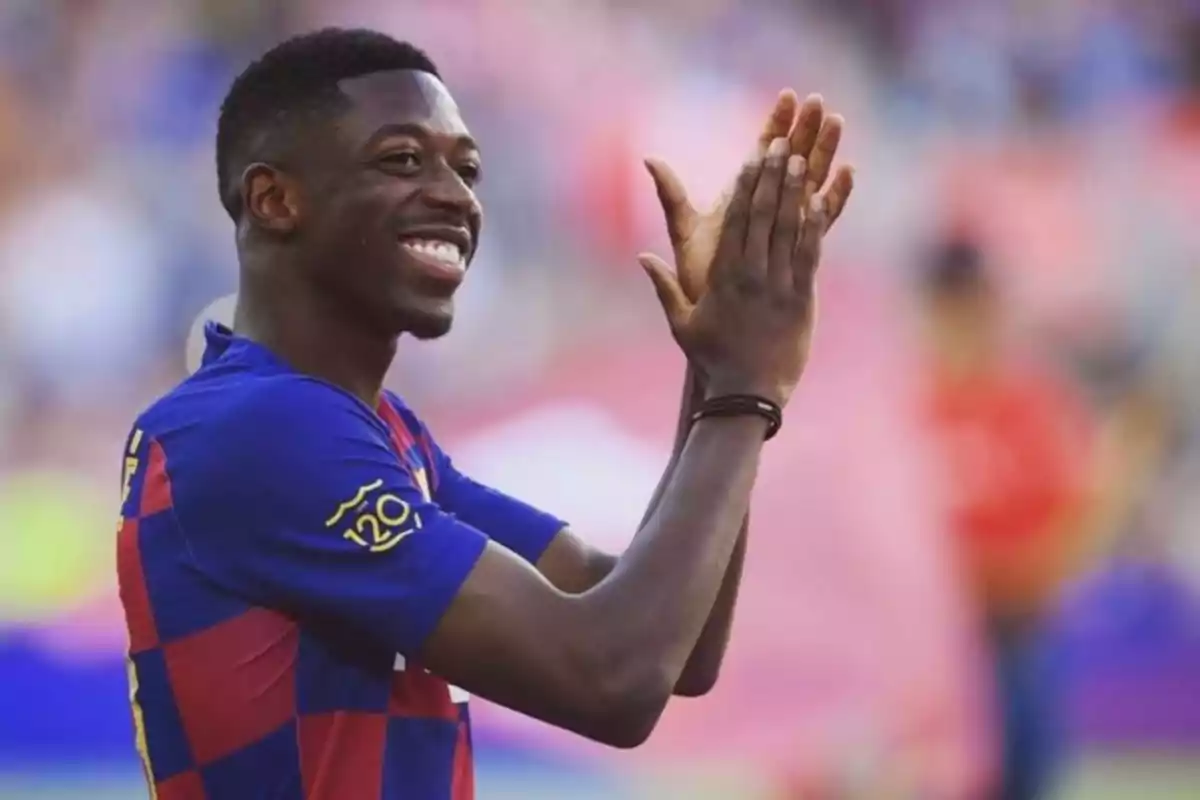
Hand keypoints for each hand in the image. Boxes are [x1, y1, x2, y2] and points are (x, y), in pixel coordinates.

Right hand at [640, 138, 828, 408]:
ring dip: (796, 191)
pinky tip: (820, 201)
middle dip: (773, 176)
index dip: (748, 184)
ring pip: (789, 229)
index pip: (737, 221)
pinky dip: (814, 226)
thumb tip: (641, 257)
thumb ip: (663, 287)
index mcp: (723, 277)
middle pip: (765, 215)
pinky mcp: (802, 300)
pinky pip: (809, 255)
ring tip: (802, 159)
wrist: (748, 394)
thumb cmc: (713, 359)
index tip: (754, 155)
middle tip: (782, 143)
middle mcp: (753, 276)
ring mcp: (779, 286)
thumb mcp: (681, 323)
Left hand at [645, 90, 854, 302]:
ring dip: (825, 152)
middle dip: (805, 130)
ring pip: (811, 183)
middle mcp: (766, 212)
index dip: (774, 124)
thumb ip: (672, 195)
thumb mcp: (685, 232)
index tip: (786, 95)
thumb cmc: (699, 280)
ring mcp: (786, 230)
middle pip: (790, 162)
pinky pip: (822, 221)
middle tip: (819, 100)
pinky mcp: (801, 252)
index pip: (760, 154)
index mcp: (742, 202)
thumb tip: (648, 158)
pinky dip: (835, 196)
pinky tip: (848, 173)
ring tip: (838, 122)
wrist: (719, 327)